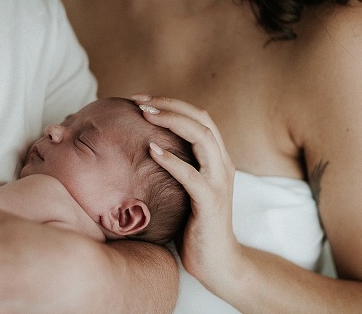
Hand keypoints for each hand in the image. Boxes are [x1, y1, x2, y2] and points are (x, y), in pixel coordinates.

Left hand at [133, 94, 240, 292]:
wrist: (218, 262)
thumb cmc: (194, 225)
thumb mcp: (186, 189)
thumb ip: (176, 167)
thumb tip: (142, 147)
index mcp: (217, 158)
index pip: (199, 117)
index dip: (172, 103)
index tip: (142, 98)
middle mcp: (222, 164)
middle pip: (202, 120)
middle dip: (170, 105)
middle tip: (139, 100)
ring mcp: (219, 182)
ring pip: (203, 138)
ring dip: (173, 122)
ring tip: (146, 114)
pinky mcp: (211, 203)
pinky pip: (192, 176)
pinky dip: (172, 160)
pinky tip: (152, 150)